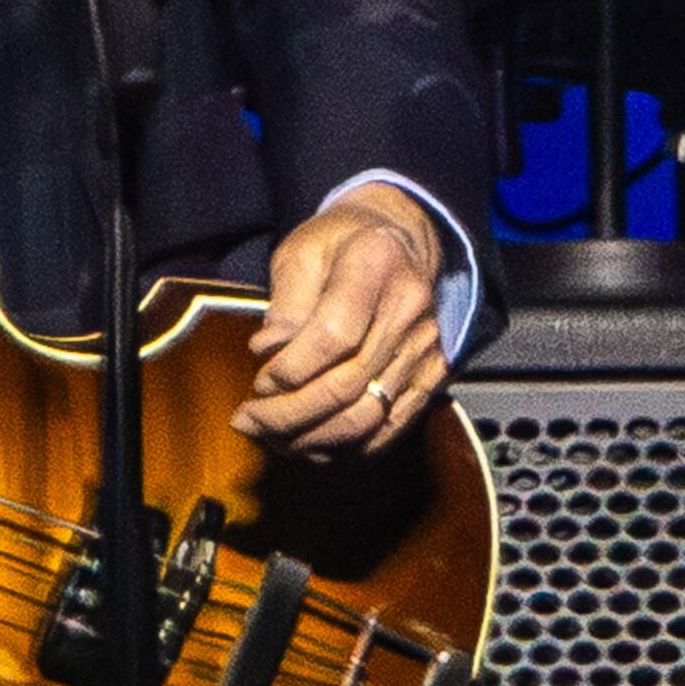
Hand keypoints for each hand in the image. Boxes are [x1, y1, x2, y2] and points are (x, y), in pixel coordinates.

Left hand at [236, 182, 446, 458]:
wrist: (400, 238)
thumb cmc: (340, 243)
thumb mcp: (301, 251)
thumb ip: (286, 302)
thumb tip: (267, 352)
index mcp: (375, 267)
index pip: (334, 336)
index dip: (291, 369)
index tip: (258, 384)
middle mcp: (409, 310)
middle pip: (351, 384)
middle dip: (291, 414)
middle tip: (249, 422)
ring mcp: (427, 346)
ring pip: (372, 414)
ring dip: (317, 438)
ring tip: (273, 440)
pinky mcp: (435, 372)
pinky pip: (395, 424)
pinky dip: (353, 446)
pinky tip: (314, 447)